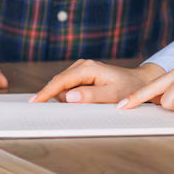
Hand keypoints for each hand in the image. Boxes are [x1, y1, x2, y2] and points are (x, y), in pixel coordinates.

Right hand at [32, 60, 163, 104]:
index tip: (34, 103)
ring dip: (67, 98)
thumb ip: (90, 96)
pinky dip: (71, 96)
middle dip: (57, 98)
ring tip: (87, 103)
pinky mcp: (83, 75)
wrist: (139, 82)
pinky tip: (83, 101)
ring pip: (64, 86)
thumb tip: (68, 96)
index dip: (45, 93)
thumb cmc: (128, 89)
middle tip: (63, 108)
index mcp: (87, 68)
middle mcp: (83, 65)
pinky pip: (70, 87)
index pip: (60, 81)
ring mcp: (82, 69)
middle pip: (59, 84)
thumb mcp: (111, 96)